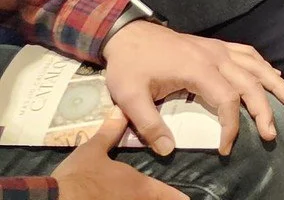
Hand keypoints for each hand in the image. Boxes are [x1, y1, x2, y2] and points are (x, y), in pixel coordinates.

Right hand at [55, 113, 180, 198]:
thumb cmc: (78, 176)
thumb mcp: (92, 150)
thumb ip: (110, 132)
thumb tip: (120, 111)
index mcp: (138, 186)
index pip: (167, 194)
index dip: (177, 196)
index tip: (187, 197)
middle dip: (162, 199)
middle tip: (174, 196)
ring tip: (144, 197)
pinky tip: (117, 199)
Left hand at [102, 17, 283, 157]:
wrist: (129, 33)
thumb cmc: (130, 65)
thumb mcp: (130, 97)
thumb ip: (149, 124)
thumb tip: (168, 150)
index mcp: (198, 70)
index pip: (227, 100)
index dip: (231, 126)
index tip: (226, 148)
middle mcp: (216, 57)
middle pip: (249, 83)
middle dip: (264, 109)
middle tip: (271, 133)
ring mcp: (218, 49)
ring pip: (256, 65)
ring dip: (274, 84)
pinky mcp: (216, 46)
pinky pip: (248, 53)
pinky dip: (264, 65)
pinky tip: (273, 75)